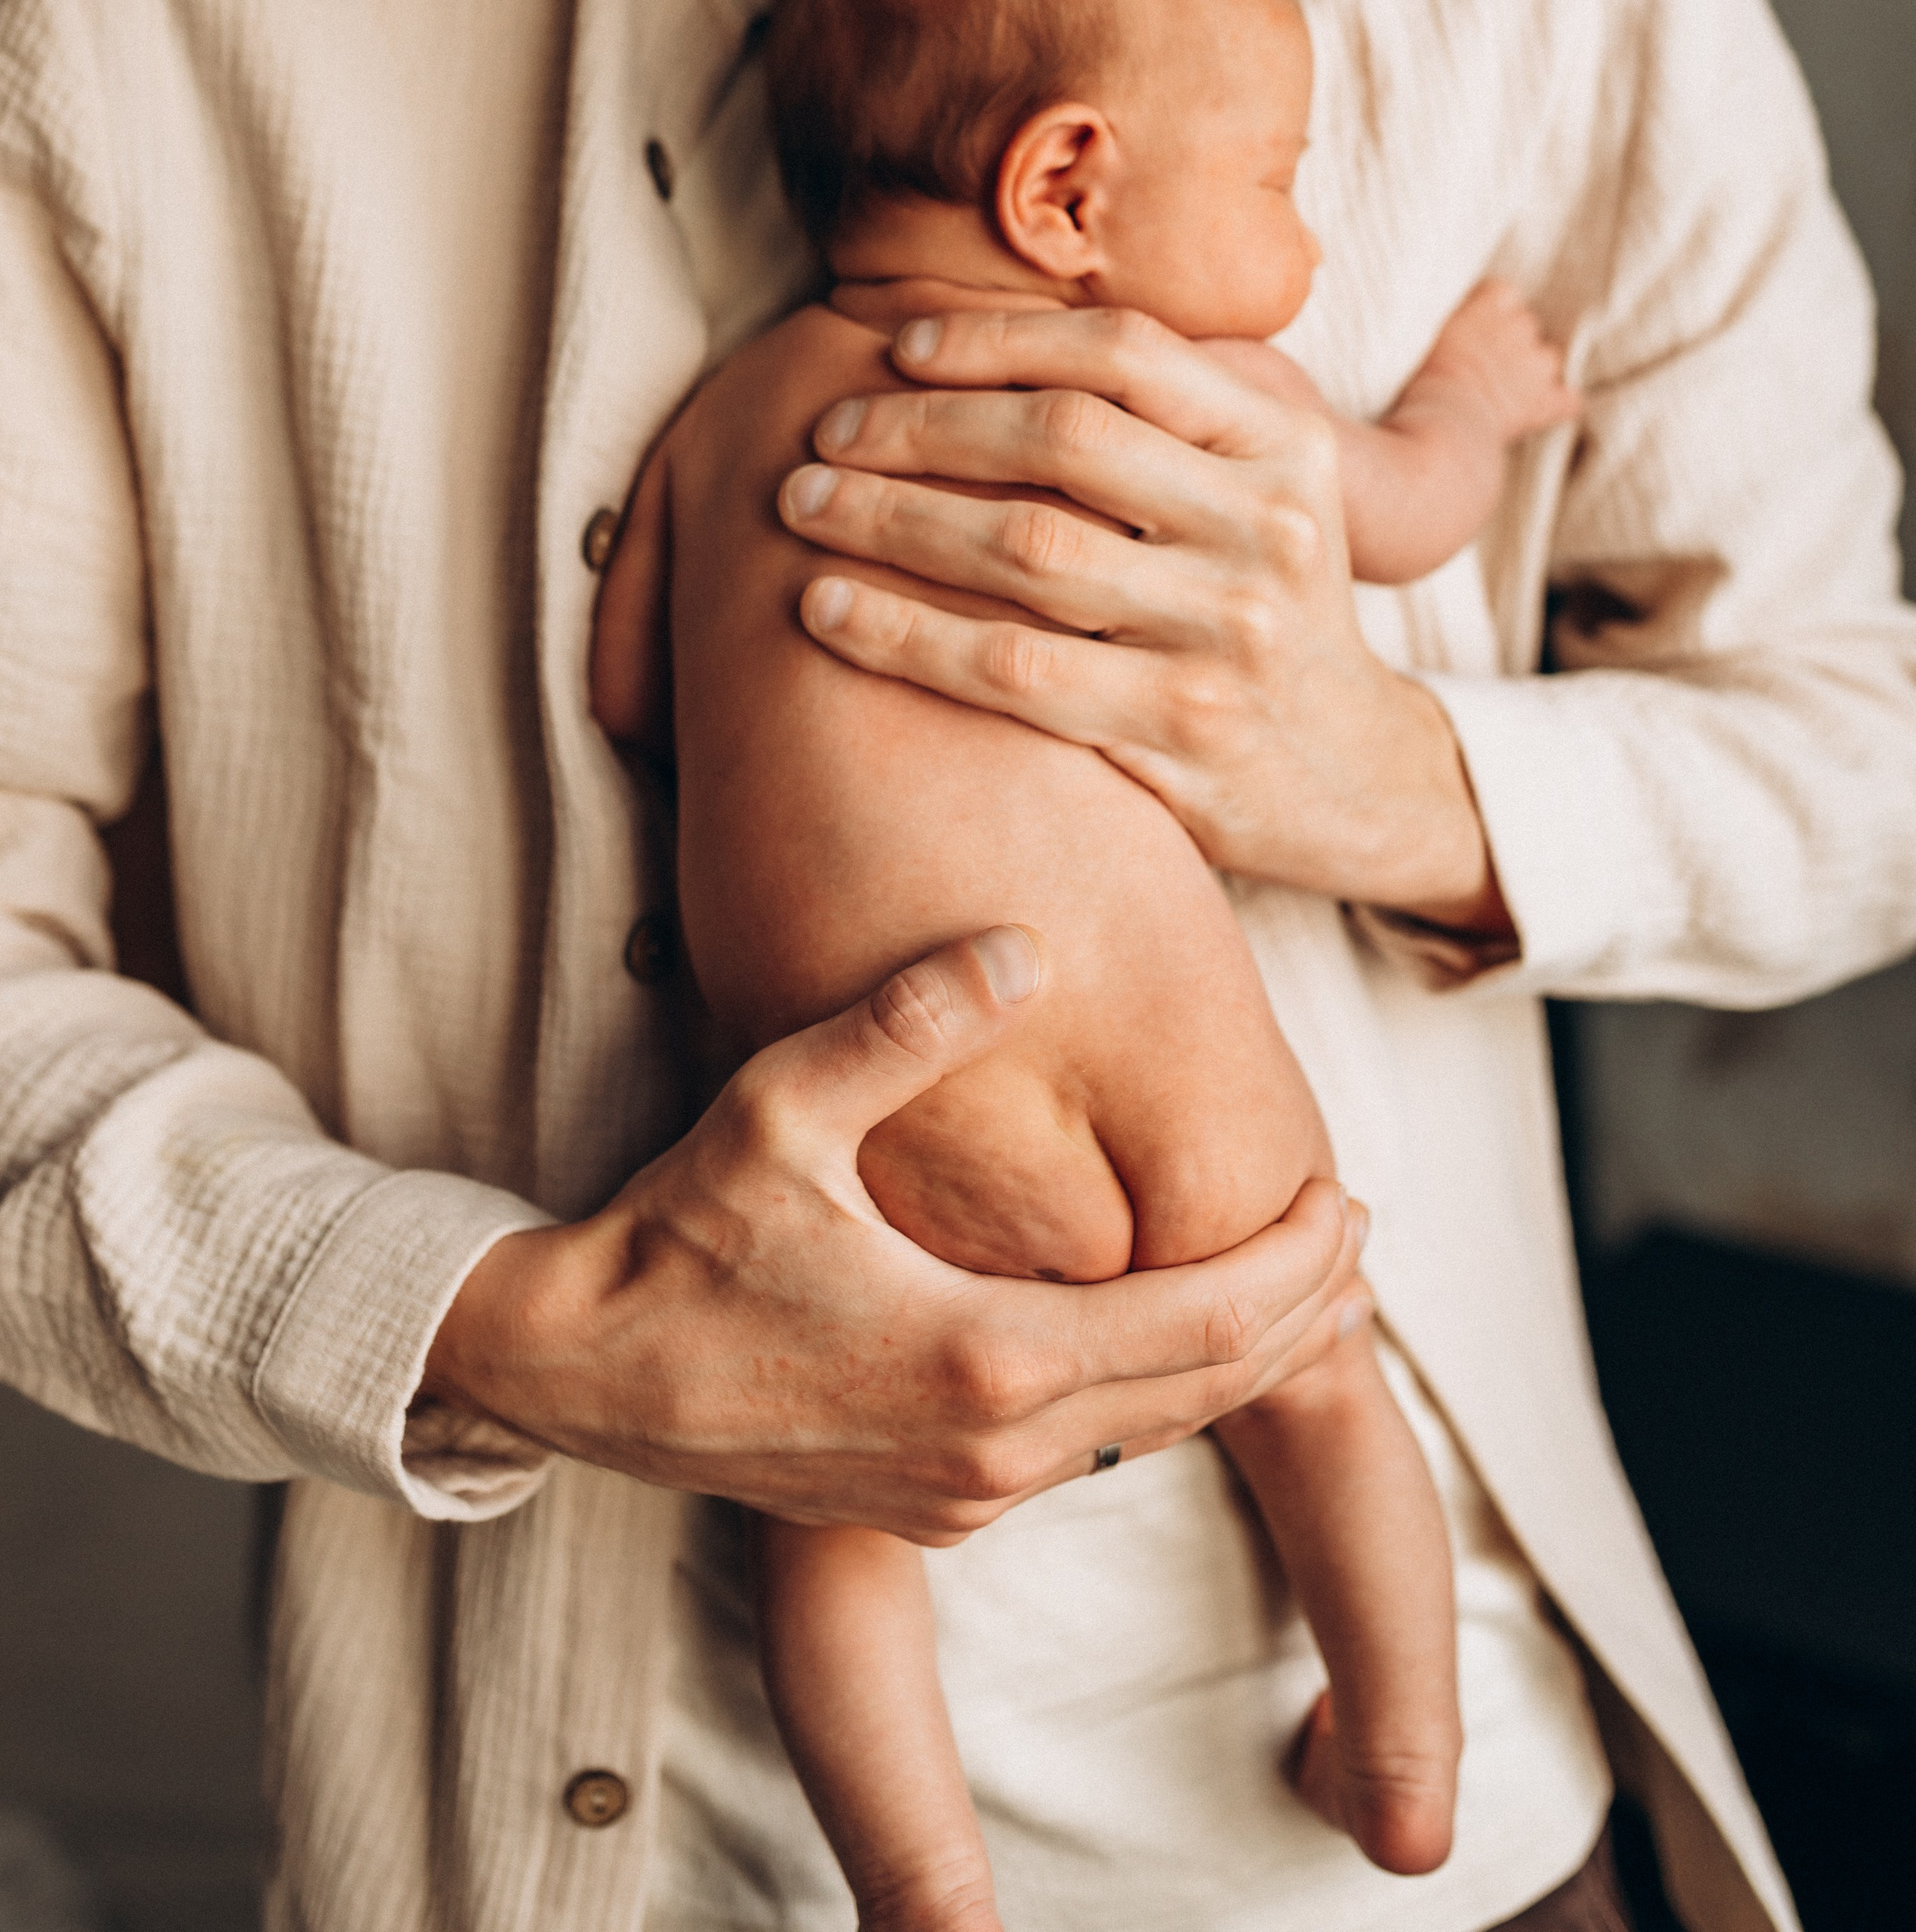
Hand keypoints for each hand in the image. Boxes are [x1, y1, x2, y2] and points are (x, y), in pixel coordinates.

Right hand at [420, 930, 1367, 1541]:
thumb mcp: (785, 1104)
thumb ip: (911, 1021)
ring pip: (1153, 1433)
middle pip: (1208, 1389)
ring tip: (1293, 1282)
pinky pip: (1085, 1456)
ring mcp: (963, 1498)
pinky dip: (1156, 1395)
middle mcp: (995, 1452)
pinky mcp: (929, 1510)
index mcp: (987, 1358)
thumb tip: (1022, 945)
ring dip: (1235, 1359)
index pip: (1210, 1322)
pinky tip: (1165, 1339)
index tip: (1355, 1200)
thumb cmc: (676, 1233)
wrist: (574, 1374)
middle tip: (1358, 1237)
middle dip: (1302, 1313)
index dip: (1302, 1264)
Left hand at [779, 307, 1505, 924]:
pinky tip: (827, 612)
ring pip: (1027, 551)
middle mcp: (1267, 526)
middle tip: (821, 434)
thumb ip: (1157, 421)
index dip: (997, 339)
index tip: (897, 347)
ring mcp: (1228, 632)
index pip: (1124, 351)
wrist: (1354, 775)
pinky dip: (905, 633)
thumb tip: (970, 343)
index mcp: (1281, 441)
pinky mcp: (1184, 732)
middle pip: (1061, 441)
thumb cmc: (1257, 606)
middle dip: (921, 427)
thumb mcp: (1255, 490)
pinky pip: (1013, 670)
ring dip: (891, 520)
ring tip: (799, 507)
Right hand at [1403, 279, 1580, 443]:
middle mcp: (1520, 327)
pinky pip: (1570, 399)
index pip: (1504, 293)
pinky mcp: (1547, 401)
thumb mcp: (1426, 336)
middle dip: (1514, 342)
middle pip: (1527, 325)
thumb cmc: (1423, 380)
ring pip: (1550, 359)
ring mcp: (1538, 364)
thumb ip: (1451, 323)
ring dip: (1535, 371)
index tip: (1476, 328)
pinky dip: (1559, 404)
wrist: (1445, 418)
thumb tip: (1450, 327)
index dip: (1493, 312)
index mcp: (1490, 305)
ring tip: (1508, 392)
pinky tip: (1542, 411)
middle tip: (1486, 366)